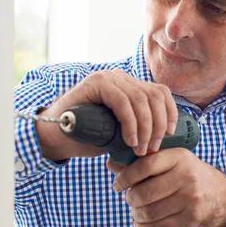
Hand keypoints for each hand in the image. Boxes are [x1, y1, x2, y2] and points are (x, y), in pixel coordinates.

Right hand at [36, 69, 177, 160]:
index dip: (170, 112)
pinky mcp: (95, 83)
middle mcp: (121, 77)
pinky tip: (130, 140)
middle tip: (153, 148)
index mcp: (130, 85)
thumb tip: (163, 139)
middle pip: (154, 95)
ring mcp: (108, 78)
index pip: (160, 92)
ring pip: (141, 99)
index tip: (170, 134)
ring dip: (146, 128)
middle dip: (159, 125)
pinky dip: (130, 123)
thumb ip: (139, 126)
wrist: (55, 136)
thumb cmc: (89, 136)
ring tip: (140, 149)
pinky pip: (122, 101)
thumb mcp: (122, 131)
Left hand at [107, 148, 225, 226]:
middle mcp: (186, 176)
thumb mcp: (174, 161)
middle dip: (131, 199)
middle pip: (145, 192)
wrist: (222, 195)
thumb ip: (144, 163)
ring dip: (136, 215)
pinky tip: (142, 224)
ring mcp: (190, 199)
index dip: (126, 176)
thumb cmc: (192, 176)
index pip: (146, 165)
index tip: (118, 184)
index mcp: (180, 157)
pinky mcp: (190, 218)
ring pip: (150, 212)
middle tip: (130, 199)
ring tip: (137, 212)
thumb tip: (113, 164)